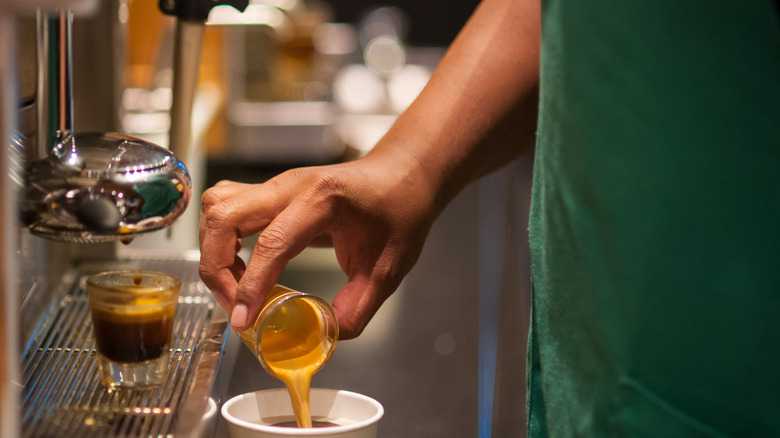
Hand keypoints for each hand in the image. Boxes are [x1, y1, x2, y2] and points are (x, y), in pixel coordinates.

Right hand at [199, 151, 438, 338]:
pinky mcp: (271, 192)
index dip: (251, 286)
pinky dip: (221, 238)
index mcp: (322, 198)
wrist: (401, 177)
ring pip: (217, 206)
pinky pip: (227, 207)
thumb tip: (324, 335)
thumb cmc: (399, 211)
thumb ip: (357, 306)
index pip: (271, 242)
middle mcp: (290, 185)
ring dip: (214, 249)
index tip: (243, 320)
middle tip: (235, 304)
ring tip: (236, 285)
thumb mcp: (388, 267)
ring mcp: (277, 184)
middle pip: (224, 215)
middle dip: (217, 267)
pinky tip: (242, 264)